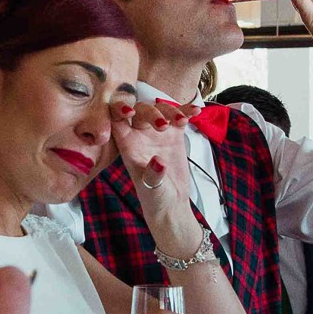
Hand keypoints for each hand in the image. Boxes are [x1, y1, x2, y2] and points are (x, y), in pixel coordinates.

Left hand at [111, 100, 201, 256]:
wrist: (171, 204)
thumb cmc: (154, 198)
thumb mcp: (152, 188)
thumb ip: (153, 175)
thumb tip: (159, 162)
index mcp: (127, 145)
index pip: (116, 120)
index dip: (119, 110)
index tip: (130, 112)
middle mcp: (140, 136)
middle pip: (141, 111)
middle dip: (152, 113)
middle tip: (164, 126)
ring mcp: (157, 133)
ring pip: (160, 109)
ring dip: (171, 110)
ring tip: (182, 121)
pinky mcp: (174, 135)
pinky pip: (179, 117)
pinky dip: (186, 112)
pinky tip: (196, 112)